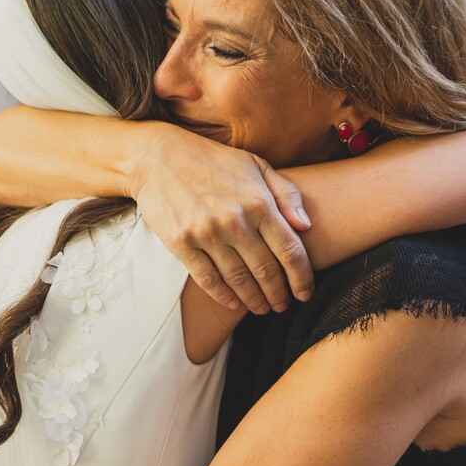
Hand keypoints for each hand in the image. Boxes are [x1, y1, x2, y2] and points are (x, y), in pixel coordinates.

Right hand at [131, 127, 313, 312]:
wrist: (158, 156)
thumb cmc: (212, 160)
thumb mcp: (256, 165)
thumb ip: (286, 194)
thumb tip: (306, 226)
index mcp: (258, 202)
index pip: (290, 250)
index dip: (302, 278)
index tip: (305, 292)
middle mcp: (235, 220)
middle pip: (266, 270)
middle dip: (279, 294)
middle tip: (283, 306)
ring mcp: (207, 233)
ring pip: (239, 279)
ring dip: (254, 299)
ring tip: (262, 308)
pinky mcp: (182, 243)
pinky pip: (208, 278)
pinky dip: (223, 295)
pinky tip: (234, 302)